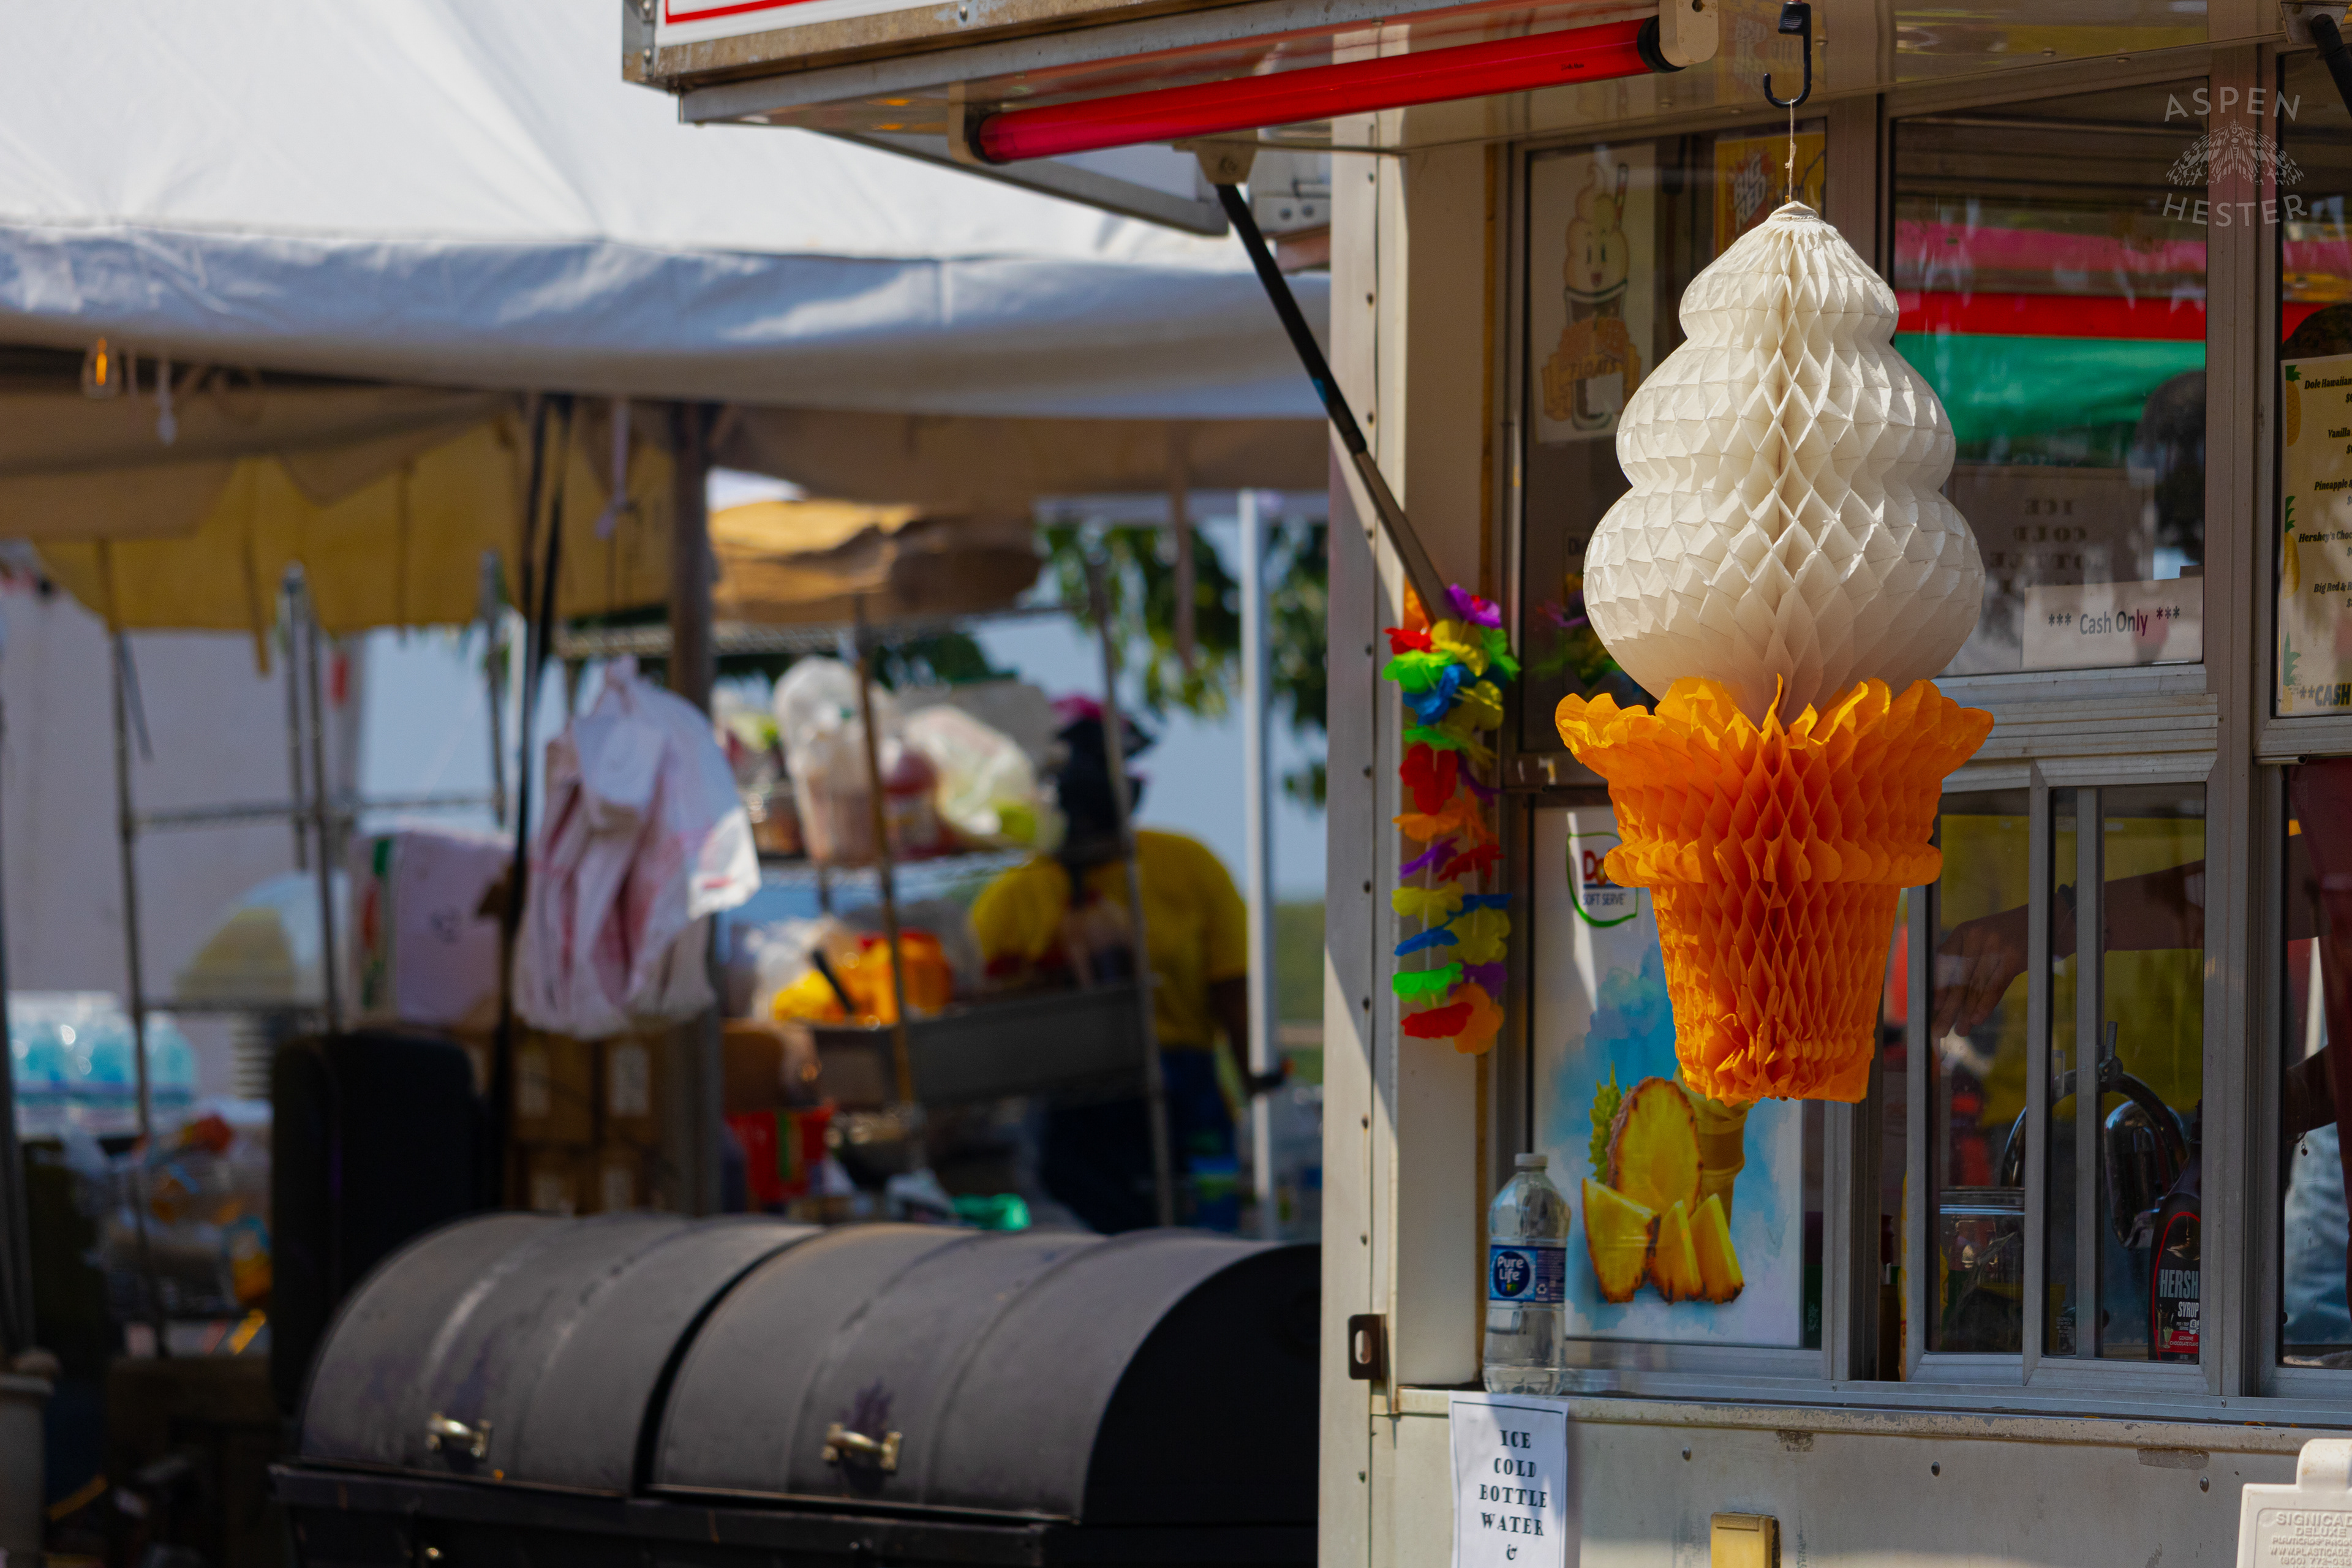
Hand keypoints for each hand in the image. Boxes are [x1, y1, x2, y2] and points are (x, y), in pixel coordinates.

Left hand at [1930, 905, 2029, 1041]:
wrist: (2044, 922)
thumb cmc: (2009, 936)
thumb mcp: (1982, 939)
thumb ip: (1964, 959)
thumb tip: (1943, 996)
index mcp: (1964, 931)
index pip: (1944, 963)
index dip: (1938, 987)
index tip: (1932, 1007)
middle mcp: (1977, 936)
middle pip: (1959, 979)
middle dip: (1948, 1008)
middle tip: (1939, 1029)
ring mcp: (1996, 946)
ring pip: (1976, 986)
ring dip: (1966, 1012)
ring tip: (1960, 1030)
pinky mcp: (2014, 957)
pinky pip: (1995, 986)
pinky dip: (1985, 1004)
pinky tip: (1977, 1019)